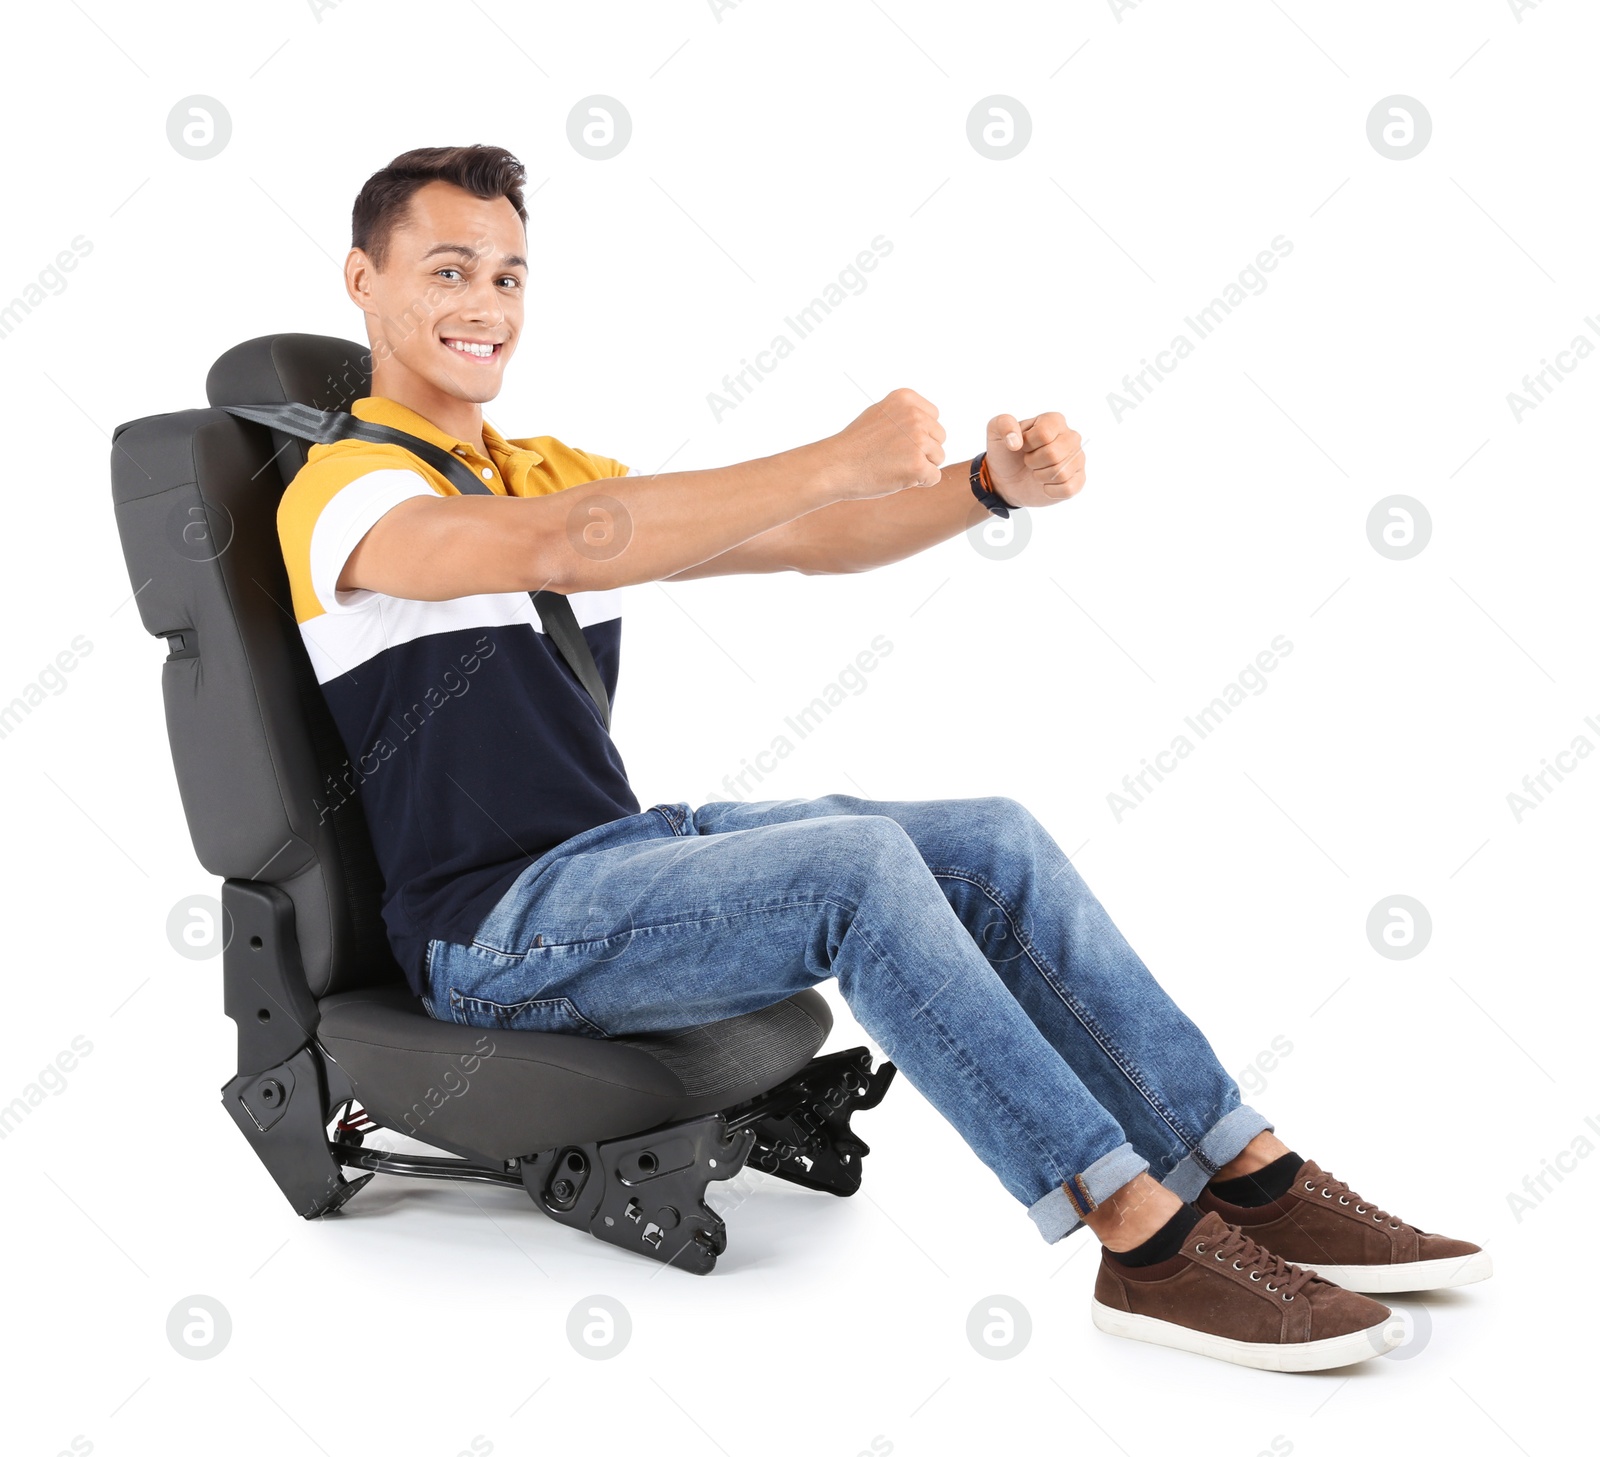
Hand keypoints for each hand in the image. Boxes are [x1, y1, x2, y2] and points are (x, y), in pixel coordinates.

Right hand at [827, 388, 946, 499]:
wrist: (835, 466)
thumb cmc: (855, 445)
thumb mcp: (880, 413)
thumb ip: (905, 414)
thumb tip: (930, 422)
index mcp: (906, 398)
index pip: (934, 417)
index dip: (918, 433)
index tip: (895, 440)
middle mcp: (915, 415)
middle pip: (939, 437)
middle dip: (923, 450)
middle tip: (893, 455)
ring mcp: (918, 440)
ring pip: (938, 458)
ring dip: (921, 466)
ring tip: (893, 465)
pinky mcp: (918, 465)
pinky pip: (934, 477)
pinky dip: (919, 483)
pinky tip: (897, 477)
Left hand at [982, 413, 1084, 507]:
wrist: (1006, 479)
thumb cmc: (1005, 452)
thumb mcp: (995, 431)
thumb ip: (1003, 424)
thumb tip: (1016, 441)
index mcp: (1054, 421)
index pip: (1044, 434)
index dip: (1028, 444)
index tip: (1023, 446)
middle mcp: (1071, 437)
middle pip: (1053, 454)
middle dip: (1033, 462)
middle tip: (1029, 461)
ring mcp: (1077, 459)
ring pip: (1061, 473)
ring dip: (1040, 476)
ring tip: (1037, 471)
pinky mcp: (1078, 480)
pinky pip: (1068, 488)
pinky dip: (1050, 490)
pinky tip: (1045, 484)